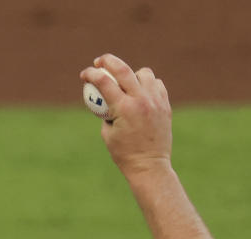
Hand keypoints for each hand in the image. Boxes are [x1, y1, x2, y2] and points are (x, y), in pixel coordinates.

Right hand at [80, 54, 172, 176]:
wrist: (149, 165)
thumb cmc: (123, 153)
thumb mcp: (107, 132)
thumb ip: (107, 111)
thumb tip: (105, 97)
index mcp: (123, 108)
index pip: (104, 82)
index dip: (91, 74)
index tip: (85, 74)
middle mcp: (141, 100)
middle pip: (123, 69)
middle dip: (108, 61)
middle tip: (100, 62)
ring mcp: (155, 101)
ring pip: (144, 73)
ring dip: (131, 74)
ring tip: (125, 83)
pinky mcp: (165, 105)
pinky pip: (156, 84)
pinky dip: (146, 84)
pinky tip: (140, 93)